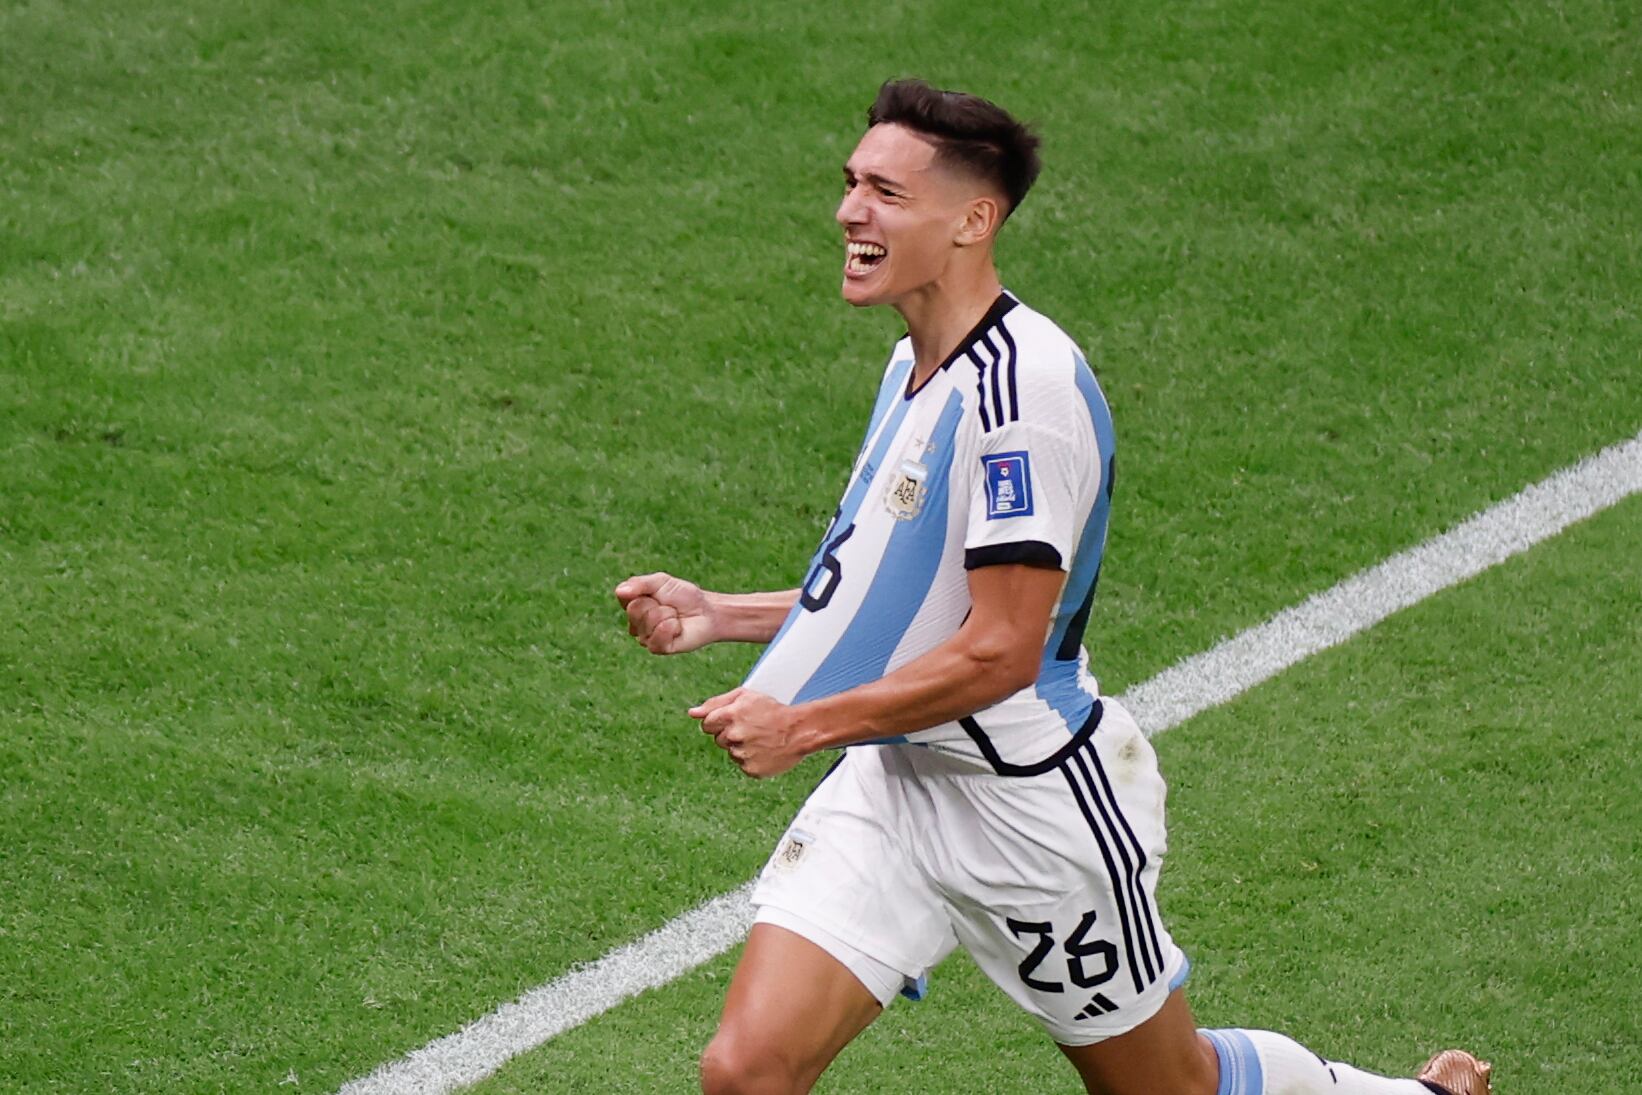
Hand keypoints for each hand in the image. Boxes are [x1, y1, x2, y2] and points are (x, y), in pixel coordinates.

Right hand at [615, 572, 716, 653]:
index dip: (643, 590)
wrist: (706, 612)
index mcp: (632, 605)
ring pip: (649, 621)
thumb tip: (619, 591)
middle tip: (670, 606)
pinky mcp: (658, 648)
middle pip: (635, 609)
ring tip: (676, 617)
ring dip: (668, 615)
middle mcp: (635, 623)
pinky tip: (678, 628)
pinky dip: (671, 628)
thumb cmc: (684, 596)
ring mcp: (645, 637)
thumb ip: (640, 584)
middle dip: (658, 604)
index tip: (658, 592)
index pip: (624, 596)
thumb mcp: (661, 582)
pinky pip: (657, 637)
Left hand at [689, 688, 806, 778]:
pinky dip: (751, 759)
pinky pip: (743, 765)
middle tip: (751, 728)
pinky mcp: (751, 770)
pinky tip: (764, 750)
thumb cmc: (772, 710)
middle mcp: (733, 736)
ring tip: (760, 739)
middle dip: (731, 734)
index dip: (719, 722)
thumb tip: (692, 713)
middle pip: (719, 740)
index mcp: (729, 716)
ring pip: (731, 752)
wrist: (800, 730)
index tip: (733, 720)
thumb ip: (715, 703)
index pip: (707, 724)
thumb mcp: (744, 696)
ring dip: (741, 747)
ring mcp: (742, 754)